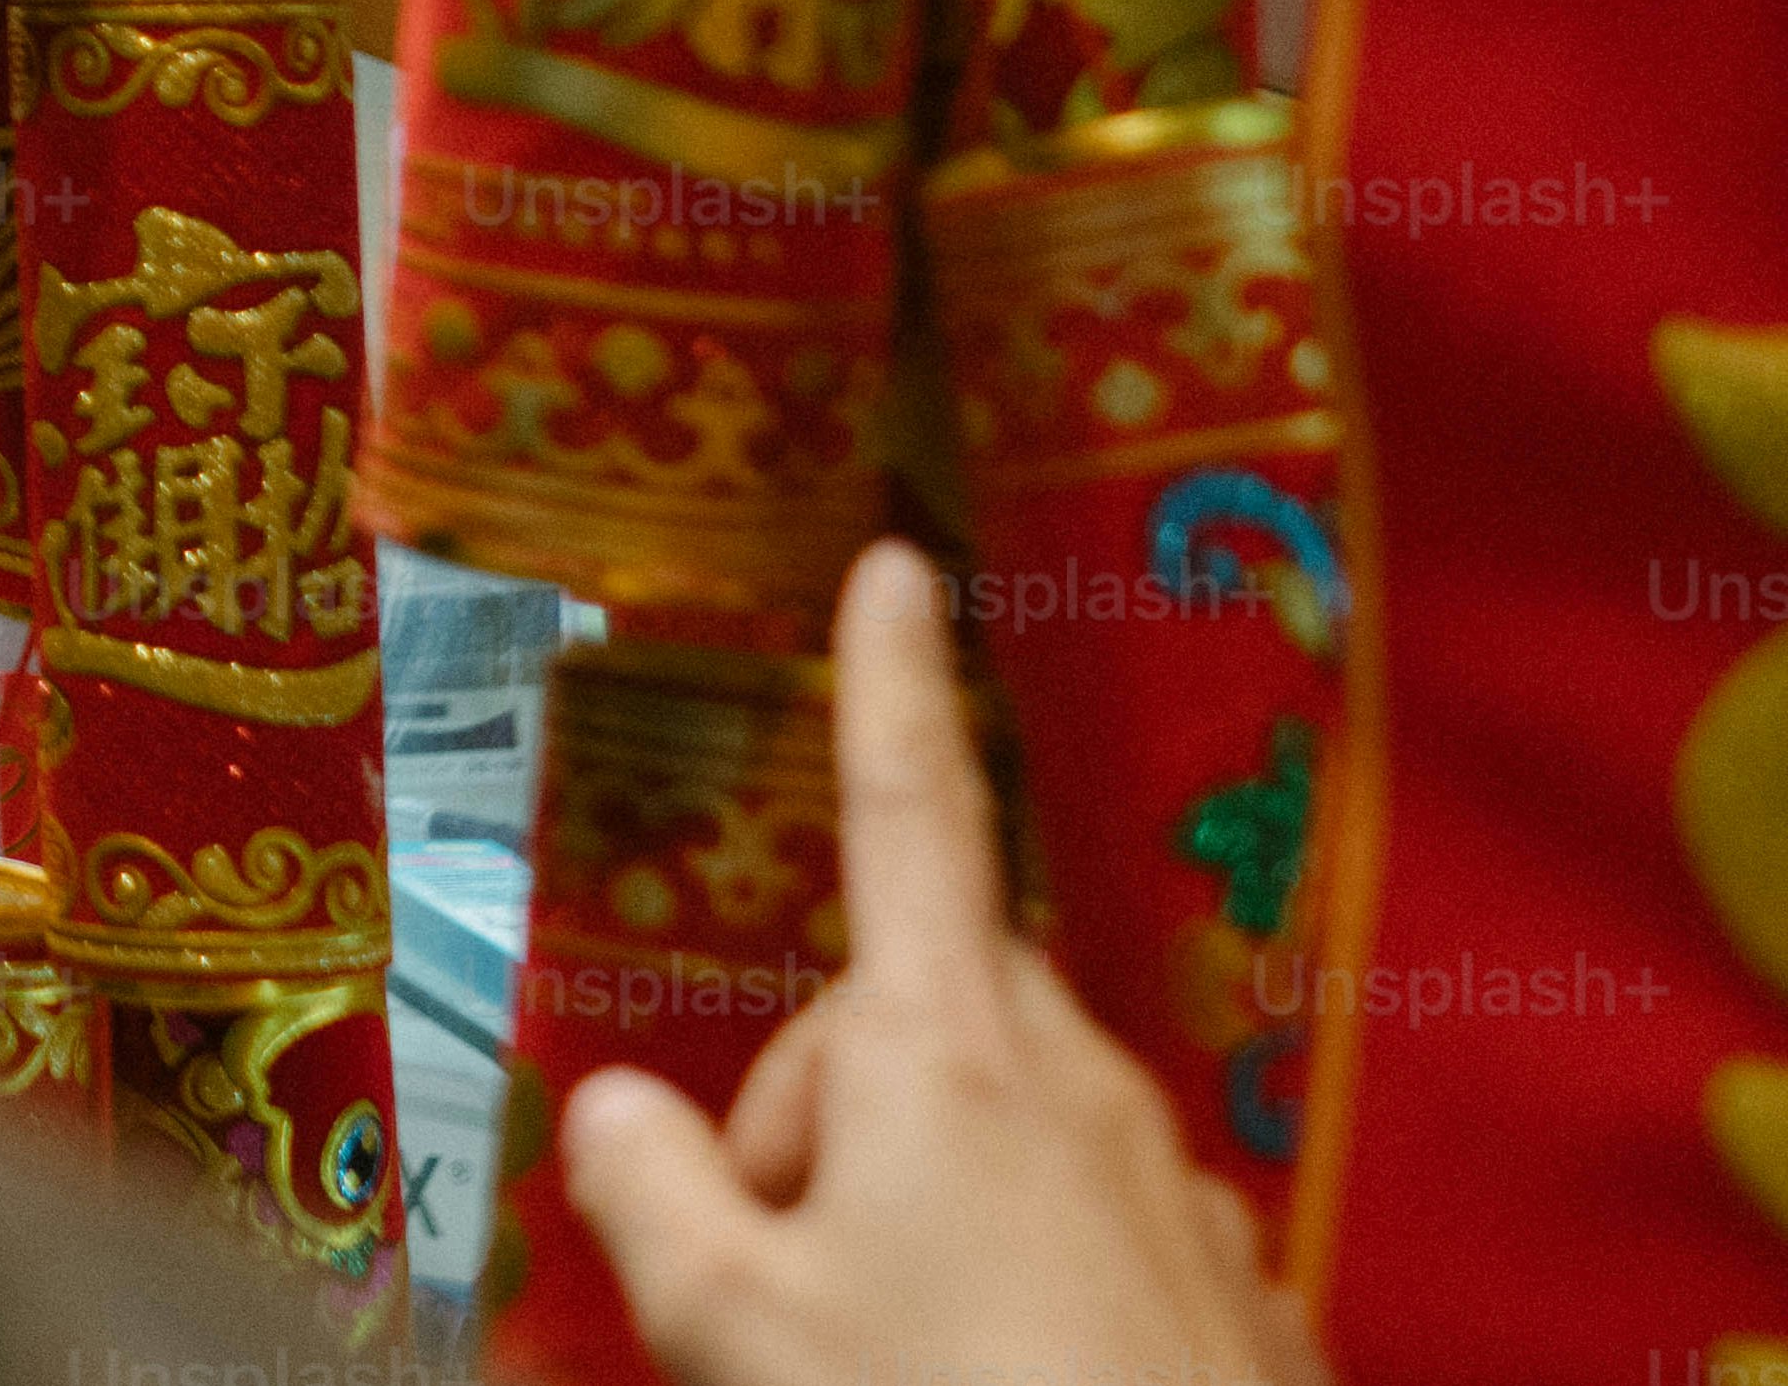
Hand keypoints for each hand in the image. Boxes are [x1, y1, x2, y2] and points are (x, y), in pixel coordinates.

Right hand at [557, 540, 1327, 1385]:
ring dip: (927, 1205)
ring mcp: (1178, 1195)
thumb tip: (620, 1107)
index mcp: (943, 1053)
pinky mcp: (1246, 1302)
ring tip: (885, 1351)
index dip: (889, 682)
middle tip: (772, 1257)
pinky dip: (1031, 1291)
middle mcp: (1078, 1088)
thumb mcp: (725, 1323)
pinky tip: (1006, 1383)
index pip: (906, 813)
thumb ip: (642, 1189)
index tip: (899, 562)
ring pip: (1010, 1137)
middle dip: (831, 1101)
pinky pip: (1103, 1243)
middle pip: (923, 1015)